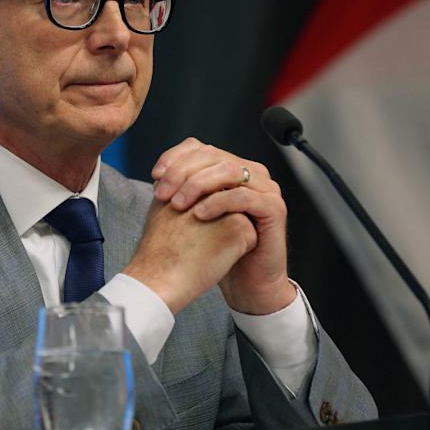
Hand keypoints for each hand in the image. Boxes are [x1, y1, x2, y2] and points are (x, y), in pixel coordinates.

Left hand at [146, 138, 294, 314]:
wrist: (247, 281)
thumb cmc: (219, 248)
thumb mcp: (195, 212)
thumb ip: (182, 190)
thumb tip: (159, 175)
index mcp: (232, 167)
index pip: (200, 148)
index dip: (174, 158)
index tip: (155, 175)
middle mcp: (251, 172)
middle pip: (212, 156)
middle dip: (182, 172)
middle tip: (162, 193)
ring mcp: (266, 188)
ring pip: (228, 171)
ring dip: (197, 185)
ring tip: (178, 204)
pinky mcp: (274, 208)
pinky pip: (243, 196)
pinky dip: (218, 202)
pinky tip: (199, 214)